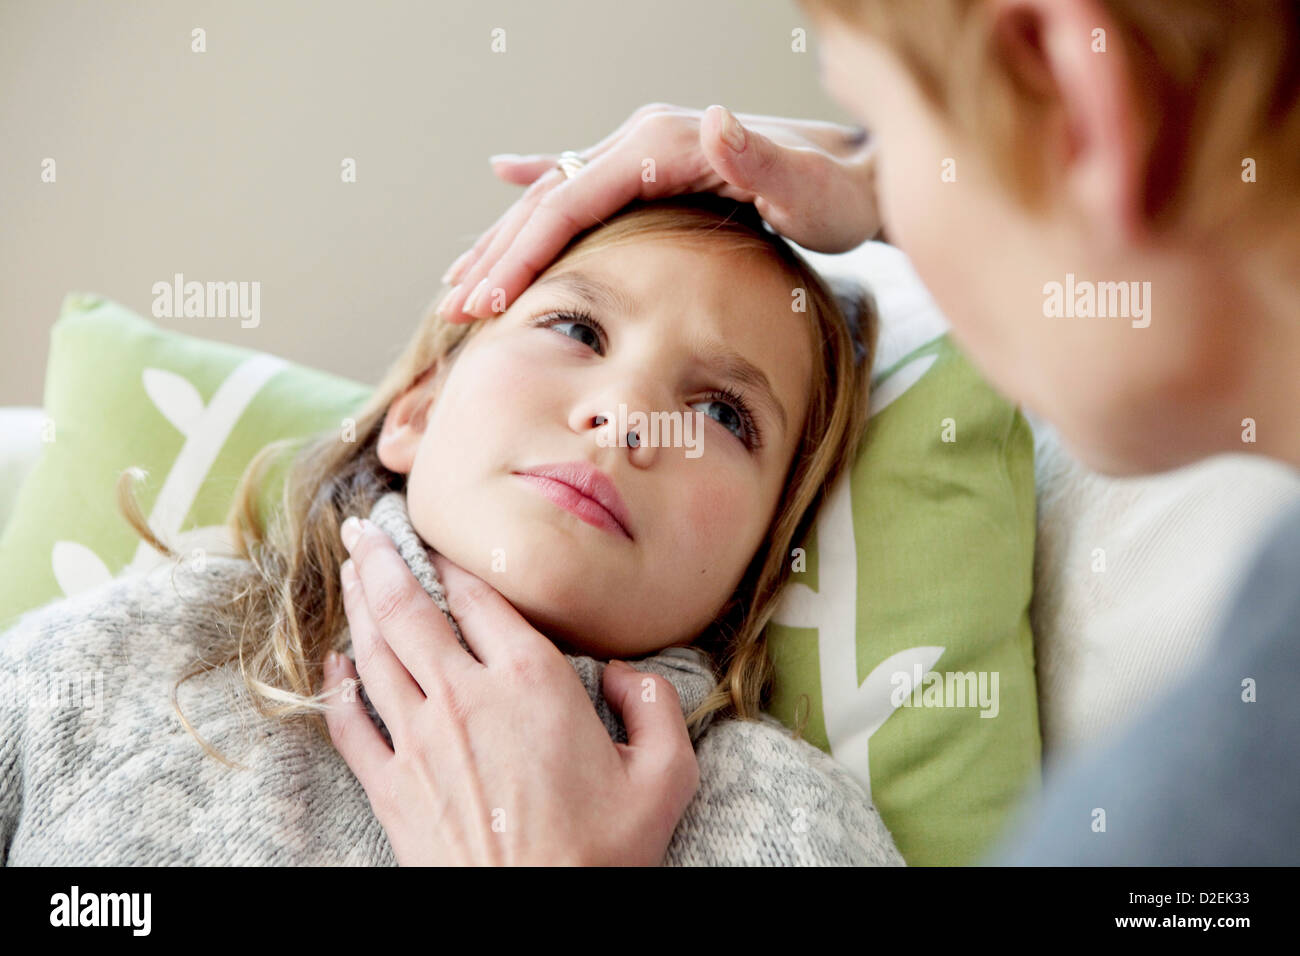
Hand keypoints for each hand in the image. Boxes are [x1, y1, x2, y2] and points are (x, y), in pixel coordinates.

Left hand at [321, 520, 699, 864]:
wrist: (536, 923)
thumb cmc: (602, 855)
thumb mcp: (665, 777)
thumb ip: (656, 708)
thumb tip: (628, 675)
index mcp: (532, 681)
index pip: (482, 600)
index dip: (456, 562)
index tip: (439, 539)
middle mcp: (466, 697)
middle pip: (412, 610)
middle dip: (383, 561)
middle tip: (363, 528)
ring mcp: (420, 740)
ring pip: (376, 652)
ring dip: (357, 602)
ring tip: (348, 565)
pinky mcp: (391, 785)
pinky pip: (350, 721)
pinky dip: (337, 685)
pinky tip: (333, 660)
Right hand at [437, 103, 879, 320]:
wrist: (859, 174)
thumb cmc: (838, 194)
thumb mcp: (810, 188)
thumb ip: (762, 160)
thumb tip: (712, 121)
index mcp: (665, 146)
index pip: (571, 201)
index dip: (523, 251)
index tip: (487, 300)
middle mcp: (645, 140)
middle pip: (548, 199)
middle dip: (497, 256)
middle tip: (455, 310)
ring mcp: (646, 151)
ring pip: (554, 195)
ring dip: (505, 239)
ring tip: (460, 281)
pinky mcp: (654, 168)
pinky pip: (580, 181)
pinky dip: (536, 188)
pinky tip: (505, 176)